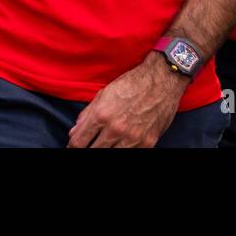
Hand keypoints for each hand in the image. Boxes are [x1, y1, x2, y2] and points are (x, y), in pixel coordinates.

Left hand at [67, 53, 187, 147]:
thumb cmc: (133, 83)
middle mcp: (116, 129)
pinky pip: (131, 154)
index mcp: (102, 114)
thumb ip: (87, 114)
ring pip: (111, 155)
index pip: (79, 141)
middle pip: (94, 151)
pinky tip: (120, 145)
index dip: (73, 146)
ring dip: (105, 150)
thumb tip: (75, 131)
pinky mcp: (147, 143)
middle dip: (88, 149)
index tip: (73, 147)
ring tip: (104, 145)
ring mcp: (132, 138)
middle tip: (89, 145)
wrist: (162, 80)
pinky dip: (123, 150)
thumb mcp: (105, 93)